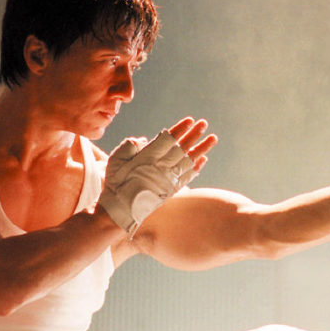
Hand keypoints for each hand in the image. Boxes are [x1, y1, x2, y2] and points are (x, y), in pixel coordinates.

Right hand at [98, 117, 217, 236]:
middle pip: (182, 147)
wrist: (120, 209)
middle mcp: (161, 167)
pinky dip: (197, 167)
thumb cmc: (116, 182)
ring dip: (202, 148)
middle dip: (194, 134)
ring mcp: (169, 179)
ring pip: (190, 161)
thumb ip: (129, 145)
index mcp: (148, 157)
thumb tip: (144, 139)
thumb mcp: (115, 159)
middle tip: (204, 123)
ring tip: (213, 138)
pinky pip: (188, 177)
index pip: (168, 139)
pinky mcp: (171, 190)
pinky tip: (204, 159)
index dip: (179, 129)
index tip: (190, 120)